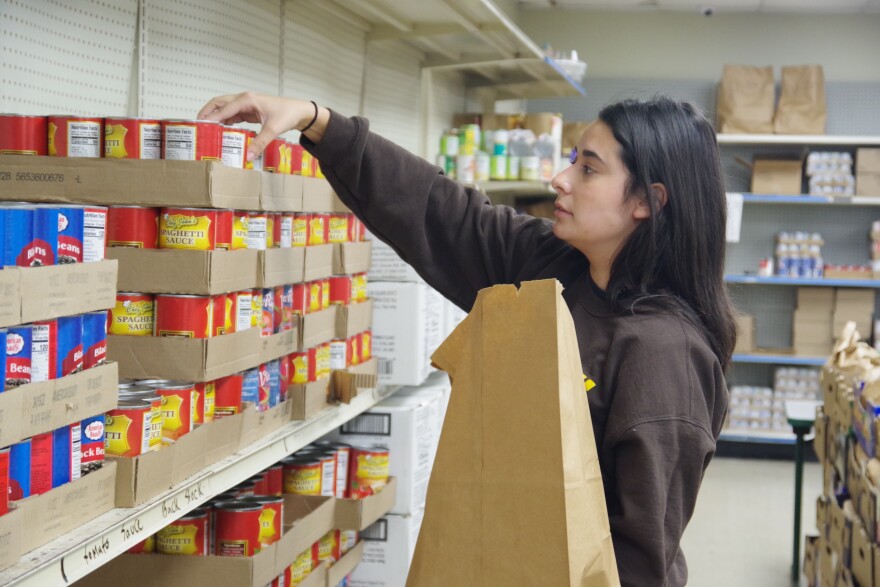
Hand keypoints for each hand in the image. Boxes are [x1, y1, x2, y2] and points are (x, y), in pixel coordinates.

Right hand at [197, 92, 315, 160]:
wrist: (300, 111)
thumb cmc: (288, 115)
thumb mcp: (273, 129)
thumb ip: (260, 142)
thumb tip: (249, 155)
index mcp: (247, 100)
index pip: (223, 109)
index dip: (211, 117)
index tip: (200, 126)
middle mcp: (243, 99)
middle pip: (218, 103)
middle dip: (207, 113)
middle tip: (197, 126)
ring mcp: (245, 104)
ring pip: (224, 109)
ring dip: (215, 117)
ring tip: (205, 131)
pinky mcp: (249, 111)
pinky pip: (232, 115)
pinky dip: (225, 122)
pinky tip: (221, 132)